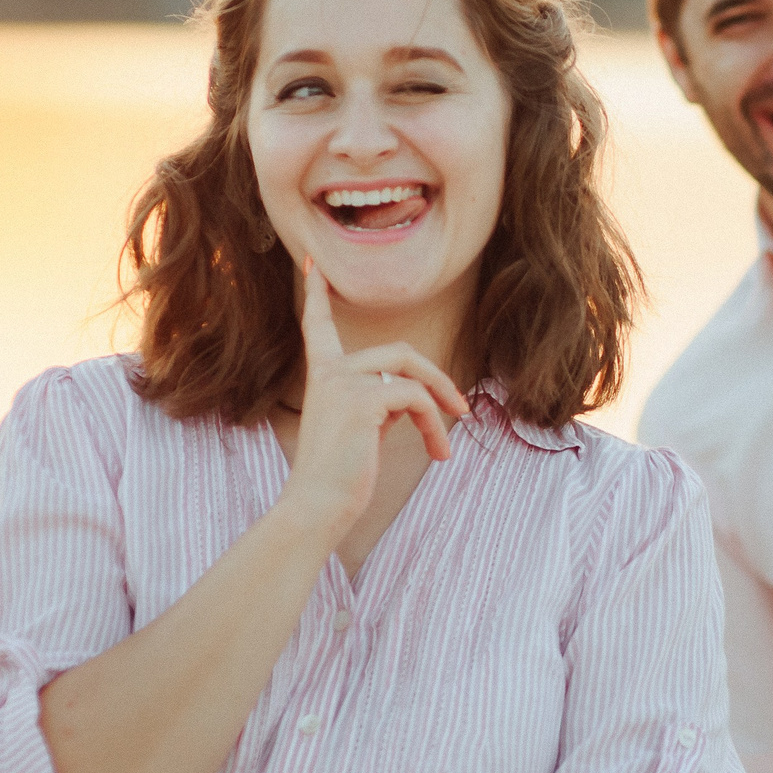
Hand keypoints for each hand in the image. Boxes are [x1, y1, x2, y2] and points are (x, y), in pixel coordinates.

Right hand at [281, 260, 468, 532]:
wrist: (317, 508)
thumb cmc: (338, 480)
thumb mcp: (359, 432)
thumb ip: (378, 404)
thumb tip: (412, 398)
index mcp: (321, 378)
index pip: (318, 328)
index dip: (317, 296)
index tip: (312, 264)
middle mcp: (329, 373)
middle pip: (398, 352)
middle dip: (435, 378)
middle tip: (460, 410)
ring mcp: (343, 383)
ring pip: (410, 370)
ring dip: (440, 402)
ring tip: (448, 437)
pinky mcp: (361, 400)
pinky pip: (415, 398)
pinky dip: (434, 424)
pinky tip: (436, 452)